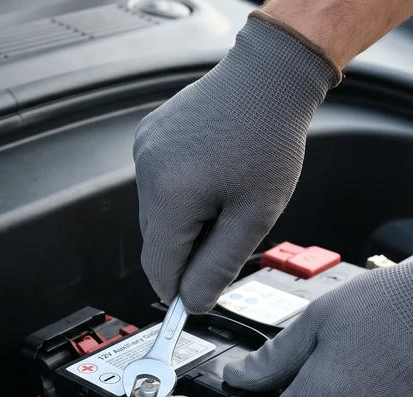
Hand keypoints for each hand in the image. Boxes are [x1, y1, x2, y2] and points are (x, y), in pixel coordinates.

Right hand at [134, 13, 338, 312]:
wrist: (267, 77)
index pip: (159, 269)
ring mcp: (144, 151)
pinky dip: (180, 192)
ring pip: (156, 214)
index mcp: (170, 196)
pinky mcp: (148, 137)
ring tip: (226, 194)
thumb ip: (219, 266)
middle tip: (231, 232)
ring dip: (185, 220)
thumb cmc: (269, 139)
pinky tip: (213, 174)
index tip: (195, 303)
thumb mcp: (254, 216)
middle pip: (156, 242)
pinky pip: (157, 183)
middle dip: (188, 251)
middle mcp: (147, 172)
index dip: (179, 291)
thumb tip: (193, 303)